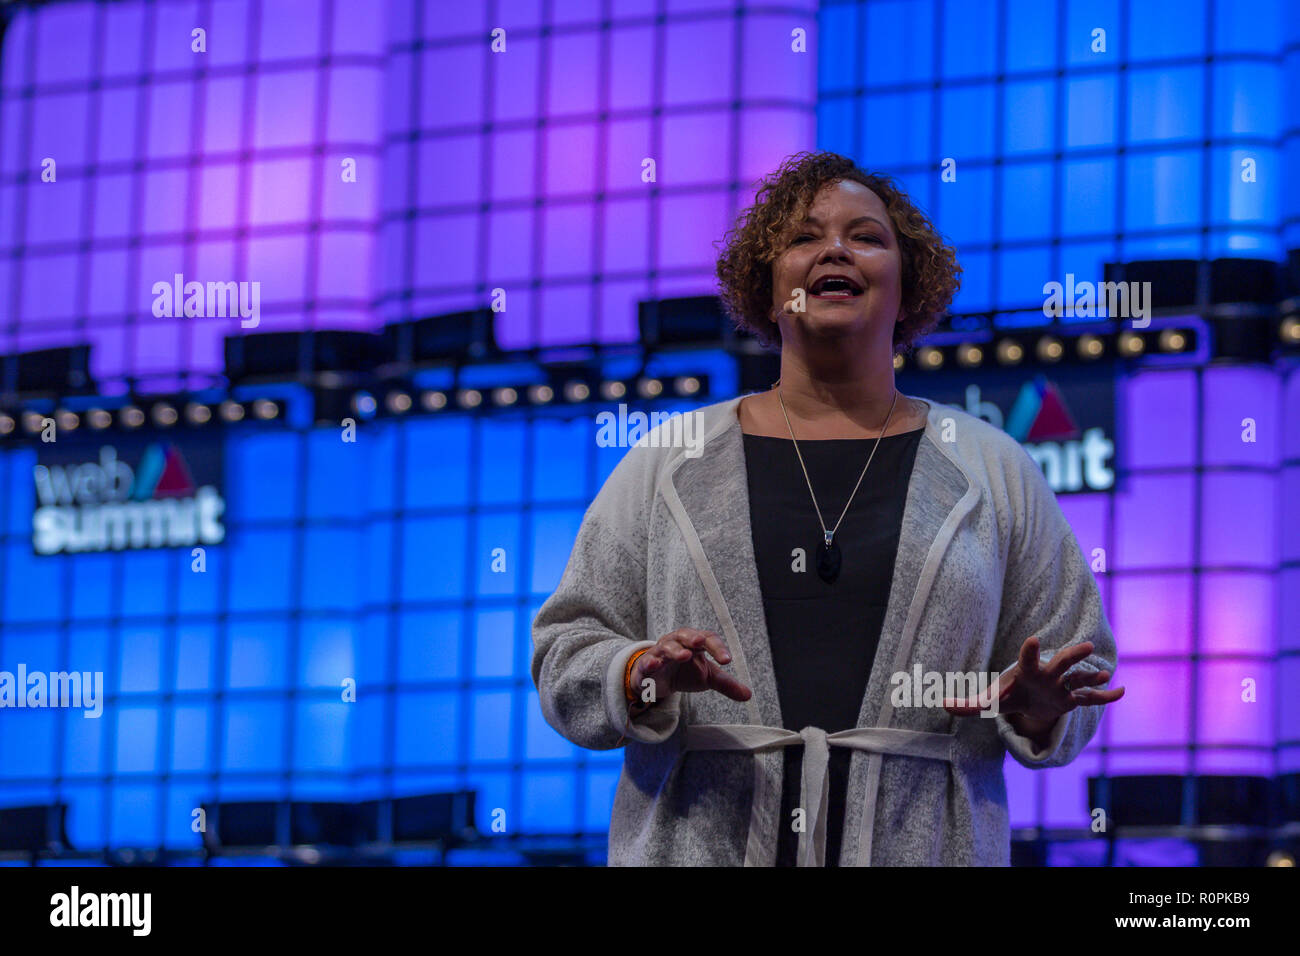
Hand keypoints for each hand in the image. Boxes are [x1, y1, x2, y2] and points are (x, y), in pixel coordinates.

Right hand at [629, 628, 751, 706]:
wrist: (659, 680)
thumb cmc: (685, 672)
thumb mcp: (707, 678)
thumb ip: (726, 684)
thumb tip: (748, 695)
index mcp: (694, 643)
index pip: (708, 639)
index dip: (717, 648)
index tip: (727, 660)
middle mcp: (677, 642)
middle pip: (685, 635)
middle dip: (692, 638)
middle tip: (700, 643)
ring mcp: (660, 652)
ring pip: (666, 646)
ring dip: (674, 650)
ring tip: (684, 656)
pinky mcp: (646, 665)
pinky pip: (647, 661)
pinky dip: (650, 662)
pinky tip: (655, 665)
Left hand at [943, 636, 1124, 728]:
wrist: (1029, 700)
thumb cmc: (1009, 694)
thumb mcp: (990, 701)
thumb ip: (968, 704)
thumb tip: (942, 704)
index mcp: (1026, 670)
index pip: (1027, 657)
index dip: (1031, 649)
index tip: (1035, 639)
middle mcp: (1048, 674)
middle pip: (1061, 662)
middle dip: (1071, 656)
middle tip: (1084, 646)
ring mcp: (1063, 686)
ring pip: (1080, 677)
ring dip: (1092, 675)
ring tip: (1106, 673)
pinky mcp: (1073, 699)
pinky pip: (1092, 697)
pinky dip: (1107, 695)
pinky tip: (1122, 691)